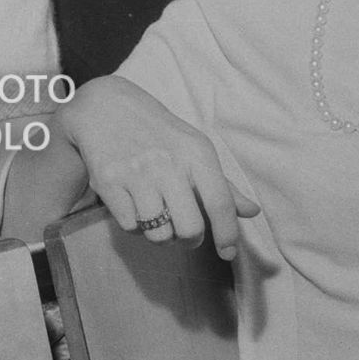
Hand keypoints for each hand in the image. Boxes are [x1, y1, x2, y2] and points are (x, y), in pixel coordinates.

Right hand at [60, 77, 258, 258]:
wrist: (106, 107)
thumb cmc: (159, 133)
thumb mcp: (195, 149)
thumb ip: (223, 184)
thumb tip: (252, 212)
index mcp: (196, 153)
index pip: (220, 203)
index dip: (227, 234)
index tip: (228, 252)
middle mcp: (168, 163)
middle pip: (190, 228)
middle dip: (190, 240)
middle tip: (186, 234)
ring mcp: (136, 173)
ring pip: (158, 234)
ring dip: (161, 235)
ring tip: (158, 217)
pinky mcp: (108, 182)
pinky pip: (130, 226)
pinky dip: (136, 225)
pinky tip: (136, 207)